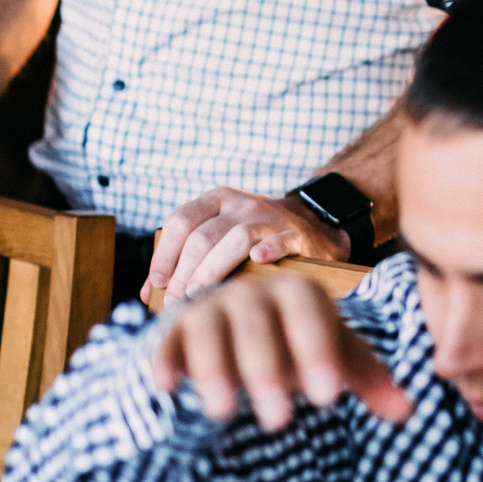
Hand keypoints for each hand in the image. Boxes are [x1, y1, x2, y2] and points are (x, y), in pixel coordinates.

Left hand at [149, 189, 350, 304]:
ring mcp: (270, 218)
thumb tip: (148, 295)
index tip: (159, 284)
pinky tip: (257, 261)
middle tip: (177, 302)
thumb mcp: (219, 237)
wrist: (313, 225)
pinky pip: (278, 240)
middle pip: (202, 236)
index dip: (164, 254)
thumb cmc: (256, 237)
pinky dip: (267, 250)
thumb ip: (183, 262)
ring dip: (212, 270)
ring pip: (235, 238)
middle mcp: (242, 205)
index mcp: (217, 200)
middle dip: (184, 273)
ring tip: (201, 295)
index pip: (180, 221)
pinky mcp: (296, 234)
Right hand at [152, 273, 409, 430]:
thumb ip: (365, 379)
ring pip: (212, 333)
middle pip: (259, 328)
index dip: (318, 353)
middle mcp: (253, 293)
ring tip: (225, 414)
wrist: (236, 327)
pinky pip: (167, 341)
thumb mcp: (332, 357)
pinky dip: (165, 361)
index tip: (327, 397)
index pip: (310, 316)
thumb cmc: (294, 345)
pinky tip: (168, 388)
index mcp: (299, 294)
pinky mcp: (174, 327)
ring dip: (215, 372)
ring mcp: (211, 306)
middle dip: (269, 373)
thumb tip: (406, 410)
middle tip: (280, 421)